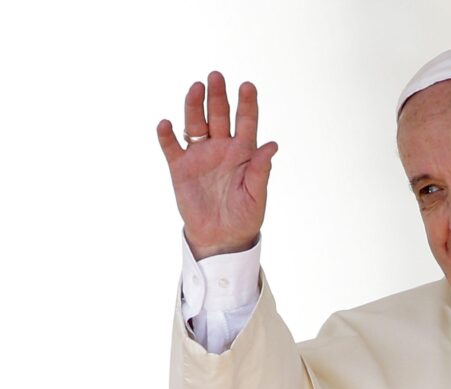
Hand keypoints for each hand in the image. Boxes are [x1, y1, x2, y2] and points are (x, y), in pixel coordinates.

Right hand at [157, 71, 278, 258]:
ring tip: (196, 88)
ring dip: (195, 106)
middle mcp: (221, 148)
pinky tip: (166, 124)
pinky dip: (167, 135)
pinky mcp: (180, 167)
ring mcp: (200, 155)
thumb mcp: (256, 195)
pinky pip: (172, 146)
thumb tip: (272, 145)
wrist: (221, 237)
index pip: (246, 122)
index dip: (247, 104)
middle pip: (219, 115)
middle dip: (218, 96)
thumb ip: (260, 170)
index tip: (248, 86)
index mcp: (243, 152)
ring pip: (196, 123)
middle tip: (216, 76)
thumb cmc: (244, 217)